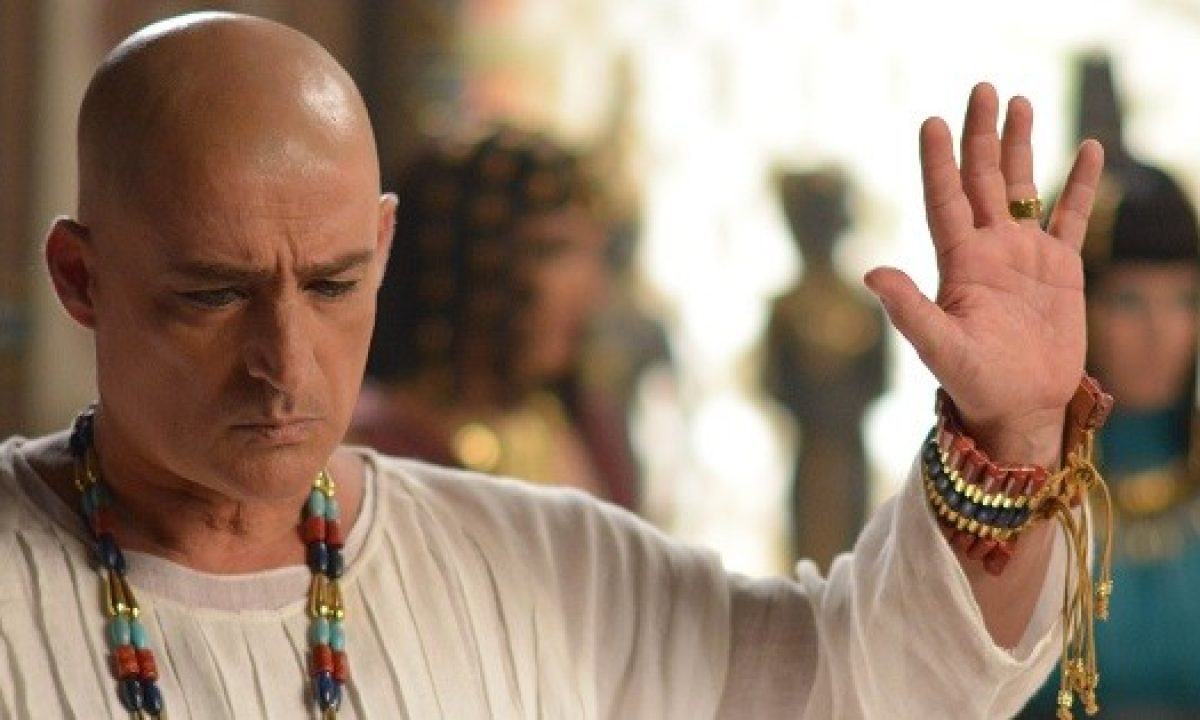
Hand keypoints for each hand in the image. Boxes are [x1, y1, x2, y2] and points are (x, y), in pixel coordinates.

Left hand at [865, 83, 1102, 465]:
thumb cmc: (973, 383)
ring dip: (1020, 146)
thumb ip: (909, 309)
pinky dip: (1078, 185)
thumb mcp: (938, 347)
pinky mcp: (1061, 269)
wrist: (1018, 408)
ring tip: (1019, 102)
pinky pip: (1070, 216)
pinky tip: (1086, 150)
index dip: (937, 162)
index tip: (931, 122)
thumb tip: (871, 271)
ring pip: (1022, 188)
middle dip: (981, 135)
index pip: (945, 199)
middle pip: (982, 179)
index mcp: (958, 263)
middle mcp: (988, 250)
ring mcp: (1023, 256)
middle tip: (982, 89)